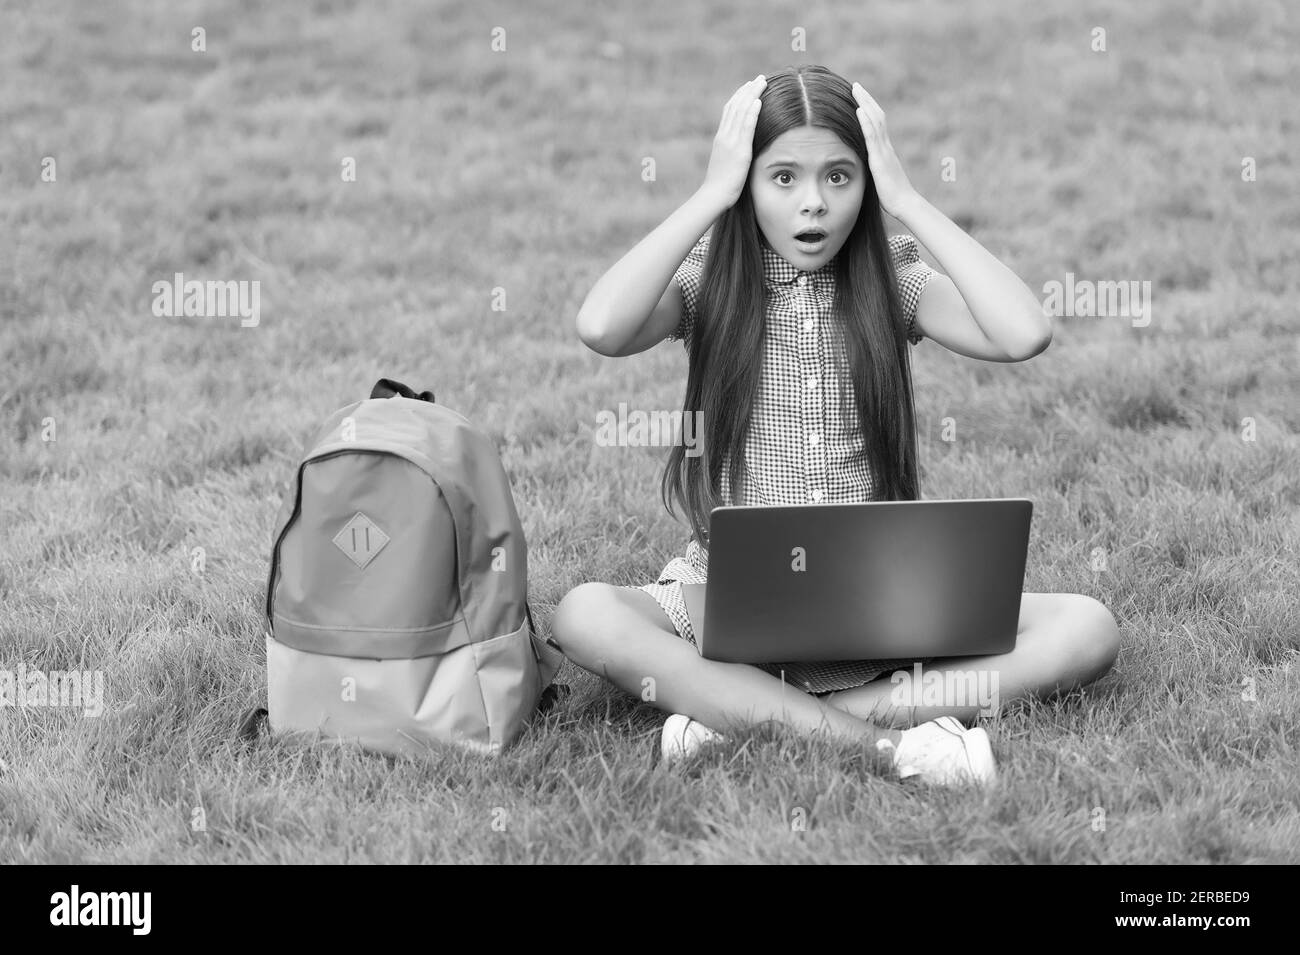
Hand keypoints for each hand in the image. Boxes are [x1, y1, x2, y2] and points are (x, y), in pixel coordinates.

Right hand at [699, 75, 765, 209]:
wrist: (714, 195)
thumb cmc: (720, 185)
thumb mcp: (726, 163)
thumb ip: (732, 153)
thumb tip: (740, 151)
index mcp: (721, 138)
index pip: (730, 111)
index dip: (740, 96)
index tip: (749, 86)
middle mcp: (724, 136)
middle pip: (735, 106)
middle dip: (748, 90)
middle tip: (760, 78)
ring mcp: (730, 142)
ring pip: (741, 112)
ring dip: (752, 95)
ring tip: (762, 83)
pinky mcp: (739, 151)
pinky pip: (746, 127)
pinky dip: (752, 112)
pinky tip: (759, 101)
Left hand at [852, 82, 919, 218]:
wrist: (905, 204)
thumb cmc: (893, 196)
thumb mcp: (881, 178)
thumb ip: (875, 169)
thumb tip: (868, 168)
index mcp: (885, 150)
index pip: (877, 124)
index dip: (869, 109)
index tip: (859, 98)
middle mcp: (886, 146)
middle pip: (877, 116)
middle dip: (866, 100)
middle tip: (856, 85)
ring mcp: (884, 150)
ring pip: (875, 121)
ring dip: (865, 103)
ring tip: (855, 89)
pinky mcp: (880, 158)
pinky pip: (872, 136)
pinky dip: (865, 122)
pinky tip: (858, 110)